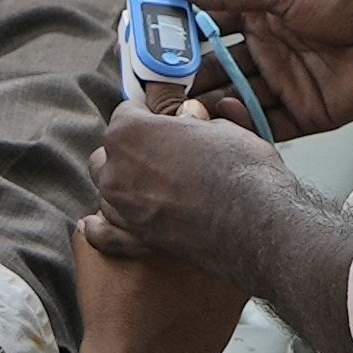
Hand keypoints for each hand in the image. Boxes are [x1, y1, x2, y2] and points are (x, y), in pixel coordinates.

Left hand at [85, 100, 307, 274]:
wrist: (257, 224)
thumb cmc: (242, 171)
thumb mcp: (220, 128)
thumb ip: (193, 121)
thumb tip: (190, 116)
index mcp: (130, 132)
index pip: (128, 113)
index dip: (151, 115)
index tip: (165, 120)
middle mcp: (116, 170)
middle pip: (111, 152)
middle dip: (133, 149)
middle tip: (166, 153)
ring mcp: (122, 207)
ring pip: (109, 189)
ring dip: (125, 184)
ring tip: (155, 185)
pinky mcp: (134, 239)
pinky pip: (104, 234)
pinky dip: (101, 228)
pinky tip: (94, 224)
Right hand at [160, 0, 352, 135]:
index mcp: (261, 15)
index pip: (208, 30)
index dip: (178, 40)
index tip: (145, 49)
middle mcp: (270, 51)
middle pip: (217, 70)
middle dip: (186, 80)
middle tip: (153, 92)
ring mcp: (287, 84)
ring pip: (236, 100)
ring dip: (209, 107)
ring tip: (179, 113)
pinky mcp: (307, 114)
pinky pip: (267, 124)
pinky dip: (242, 126)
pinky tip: (220, 123)